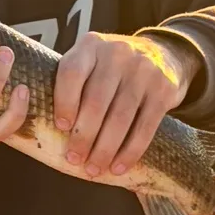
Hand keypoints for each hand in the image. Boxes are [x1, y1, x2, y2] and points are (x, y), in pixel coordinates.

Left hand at [54, 33, 199, 178]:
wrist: (163, 54)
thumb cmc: (112, 67)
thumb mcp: (90, 60)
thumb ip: (72, 82)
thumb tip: (51, 127)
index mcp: (91, 45)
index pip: (72, 73)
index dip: (64, 103)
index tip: (60, 128)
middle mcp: (118, 53)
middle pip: (96, 101)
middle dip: (83, 136)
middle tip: (74, 159)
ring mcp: (143, 70)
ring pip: (120, 117)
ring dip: (105, 149)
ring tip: (94, 169)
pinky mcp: (163, 90)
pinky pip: (145, 127)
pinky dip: (130, 152)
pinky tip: (118, 167)